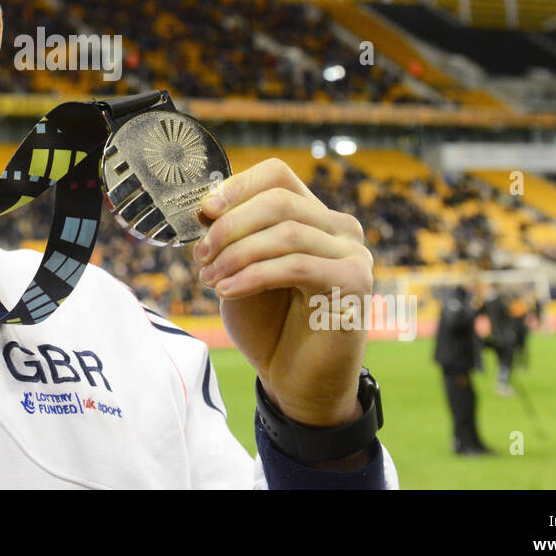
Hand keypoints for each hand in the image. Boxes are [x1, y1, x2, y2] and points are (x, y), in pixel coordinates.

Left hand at [192, 158, 373, 428]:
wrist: (296, 381)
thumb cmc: (268, 323)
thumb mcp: (238, 270)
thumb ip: (230, 238)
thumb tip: (205, 207)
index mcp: (311, 215)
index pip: (277, 175)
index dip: (237, 186)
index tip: (203, 210)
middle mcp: (338, 227)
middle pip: (279, 200)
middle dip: (231, 224)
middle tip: (201, 254)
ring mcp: (351, 252)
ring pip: (285, 232)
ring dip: (237, 254)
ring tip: (210, 278)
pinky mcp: (354, 281)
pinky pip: (296, 265)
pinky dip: (252, 275)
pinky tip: (227, 291)